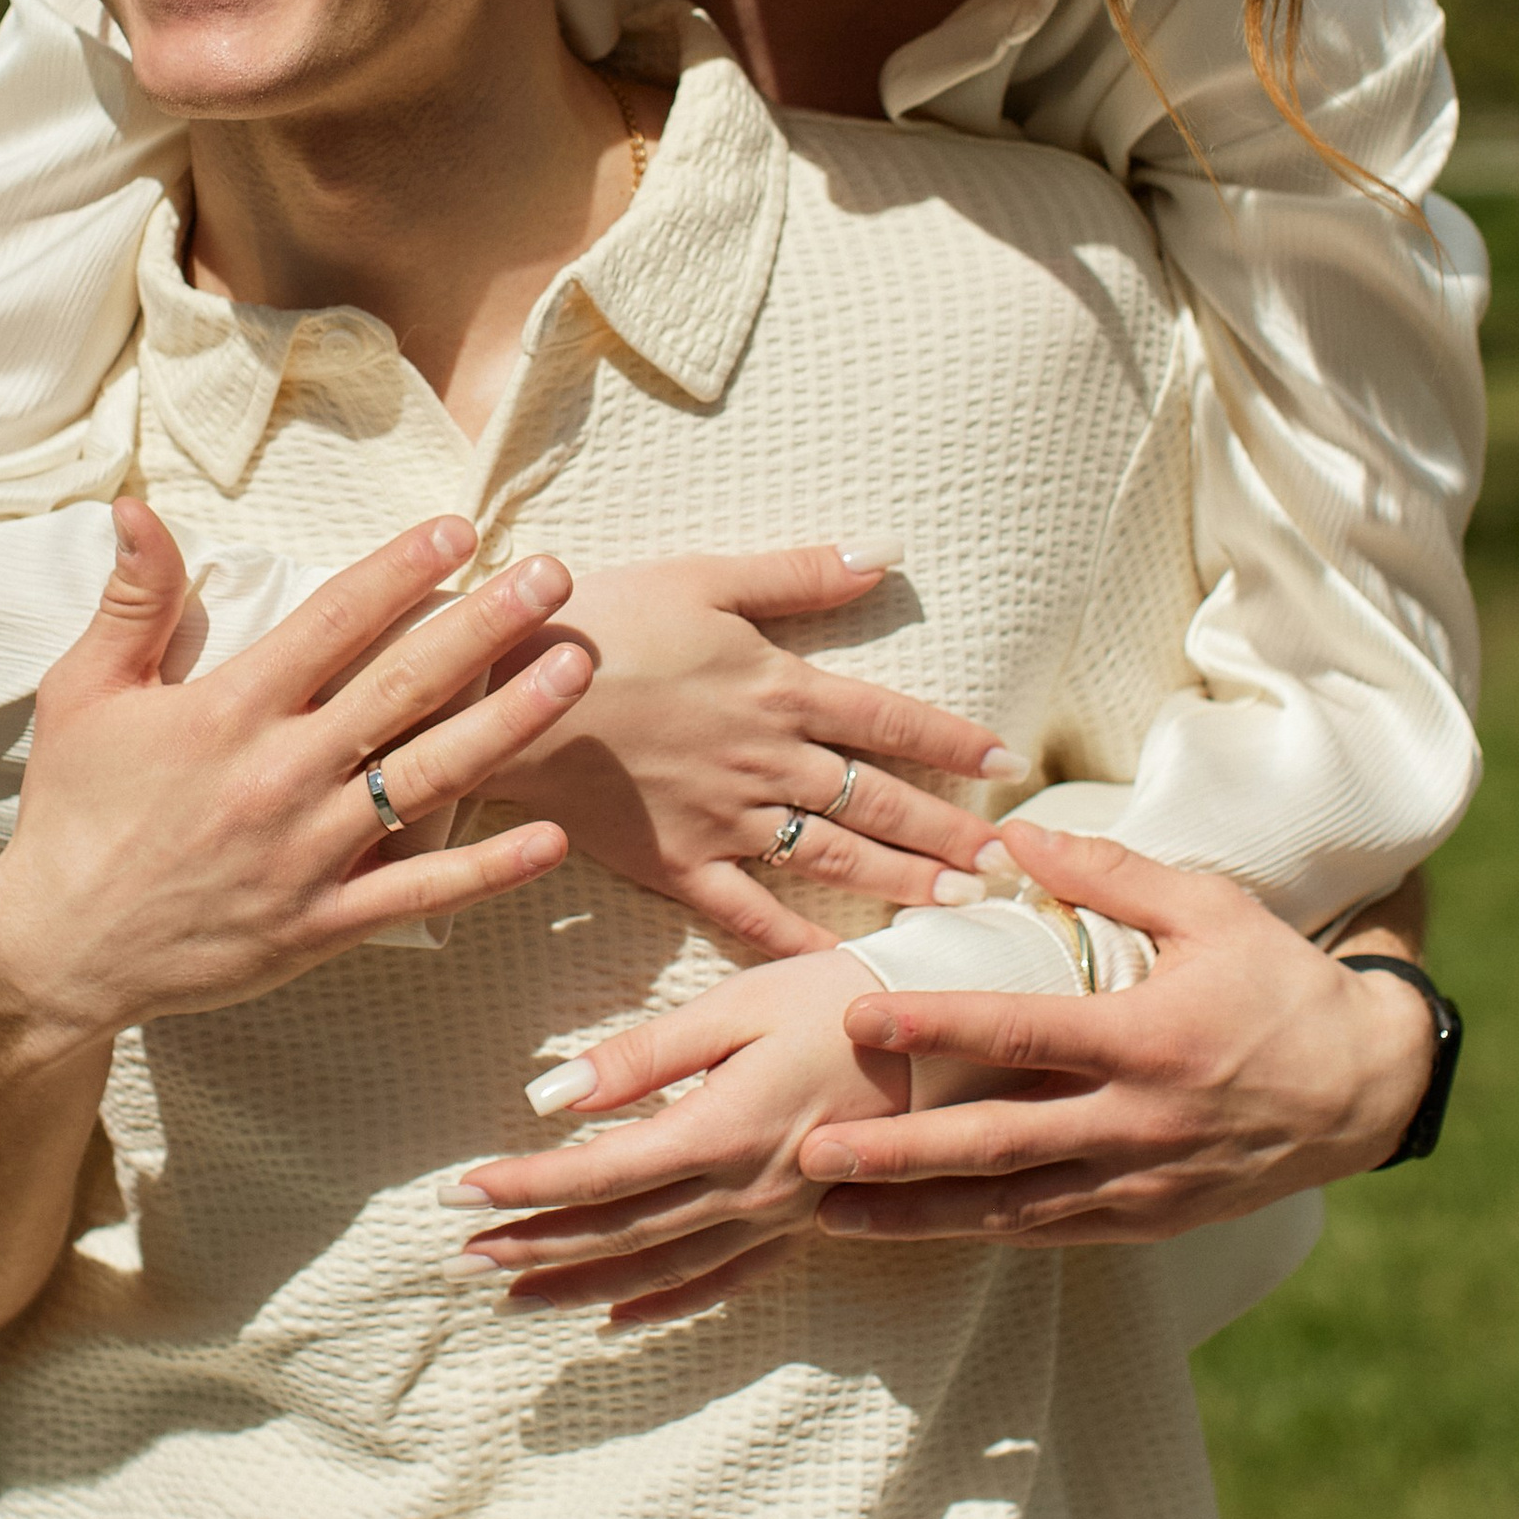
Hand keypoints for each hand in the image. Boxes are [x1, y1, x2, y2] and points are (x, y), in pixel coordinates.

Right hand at [0, 503, 586, 1049]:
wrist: (57, 950)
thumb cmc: (73, 812)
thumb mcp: (83, 692)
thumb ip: (133, 600)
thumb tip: (139, 506)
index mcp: (227, 711)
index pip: (333, 621)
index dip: (401, 570)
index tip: (460, 530)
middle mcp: (278, 775)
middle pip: (401, 687)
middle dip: (484, 626)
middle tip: (551, 576)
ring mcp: (306, 854)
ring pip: (428, 778)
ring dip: (510, 722)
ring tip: (574, 670)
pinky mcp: (320, 924)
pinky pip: (418, 893)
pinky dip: (488, 869)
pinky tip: (551, 837)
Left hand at [445, 948, 911, 1322]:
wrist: (948, 1037)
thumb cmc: (834, 1002)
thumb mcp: (736, 1006)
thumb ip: (642, 1056)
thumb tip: (549, 1095)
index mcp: (722, 1129)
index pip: (599, 1174)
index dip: (524, 1187)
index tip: (458, 1192)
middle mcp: (745, 1189)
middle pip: (616, 1233)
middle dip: (531, 1246)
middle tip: (456, 1259)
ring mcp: (774, 1218)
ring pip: (659, 1270)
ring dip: (578, 1286)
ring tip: (510, 1297)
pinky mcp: (799, 1225)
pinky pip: (722, 1283)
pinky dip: (662, 1305)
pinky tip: (614, 1319)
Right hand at [491, 546, 1022, 953]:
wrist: (510, 692)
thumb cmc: (604, 620)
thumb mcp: (705, 576)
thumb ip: (799, 573)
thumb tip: (885, 553)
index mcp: (780, 688)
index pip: (890, 721)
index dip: (953, 742)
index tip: (1007, 765)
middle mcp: (768, 760)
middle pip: (880, 801)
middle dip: (949, 832)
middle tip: (1008, 860)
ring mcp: (727, 819)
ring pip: (834, 858)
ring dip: (902, 882)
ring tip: (960, 903)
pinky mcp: (678, 863)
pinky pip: (750, 914)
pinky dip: (797, 941)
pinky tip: (840, 965)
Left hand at [800, 821, 1437, 1243]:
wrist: (1369, 1089)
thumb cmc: (1280, 984)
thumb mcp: (1211, 909)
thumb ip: (1108, 875)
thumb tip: (1014, 837)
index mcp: (1148, 1038)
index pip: (1021, 1033)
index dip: (935, 1027)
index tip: (857, 1020)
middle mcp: (1139, 1121)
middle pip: (999, 1143)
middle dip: (899, 1153)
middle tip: (809, 1152)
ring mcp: (1143, 1182)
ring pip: (1013, 1207)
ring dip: (919, 1213)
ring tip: (830, 1210)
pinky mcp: (1149, 1219)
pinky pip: (1050, 1232)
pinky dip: (979, 1232)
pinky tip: (915, 1229)